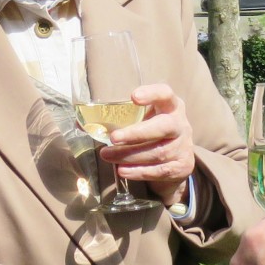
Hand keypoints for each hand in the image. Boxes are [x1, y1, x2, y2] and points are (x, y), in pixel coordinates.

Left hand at [101, 83, 194, 205]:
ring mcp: (183, 146)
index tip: (133, 97)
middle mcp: (180, 124)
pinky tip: (122, 171)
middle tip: (113, 138)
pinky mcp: (182, 166)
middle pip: (164, 126)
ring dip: (130, 155)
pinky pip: (159, 170)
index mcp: (170, 106)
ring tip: (108, 156)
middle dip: (136, 133)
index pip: (166, 94)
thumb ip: (116, 120)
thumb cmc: (150, 133)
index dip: (152, 94)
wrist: (175, 160)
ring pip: (158, 152)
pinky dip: (138, 171)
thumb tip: (80, 123)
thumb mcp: (139, 121)